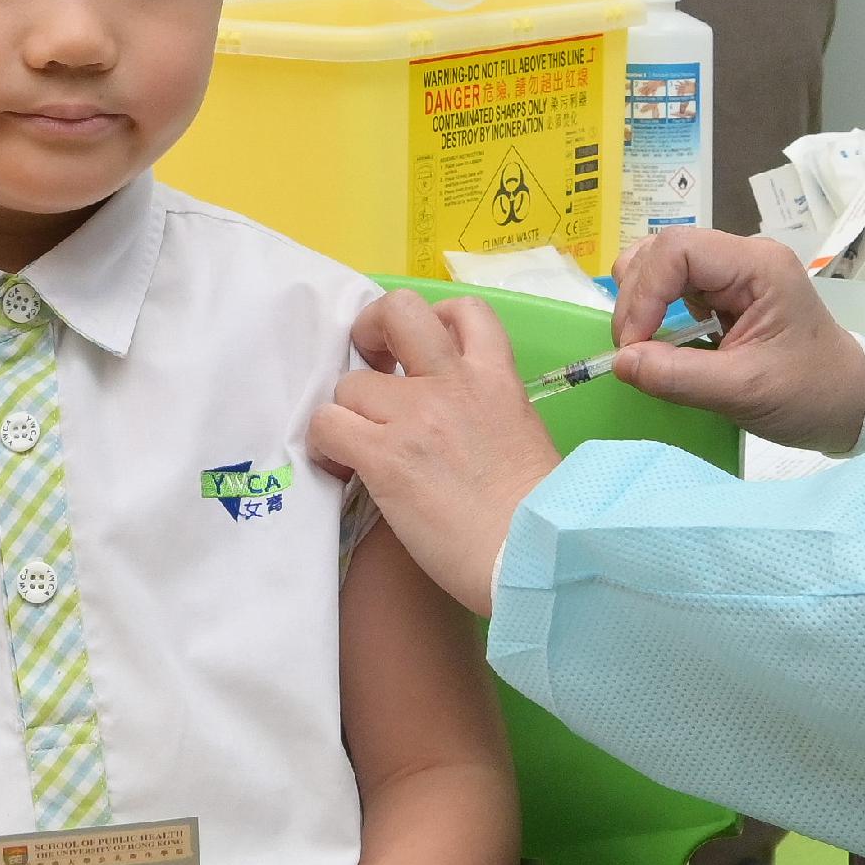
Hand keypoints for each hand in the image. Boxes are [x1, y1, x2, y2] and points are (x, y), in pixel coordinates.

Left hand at [311, 291, 560, 616]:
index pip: (465, 310)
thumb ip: (487, 411)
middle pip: (398, 311)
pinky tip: (341, 467)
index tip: (424, 350)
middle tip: (372, 366)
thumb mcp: (523, 435)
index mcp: (496, 378)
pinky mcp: (384, 458)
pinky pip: (328, 426)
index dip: (435, 317)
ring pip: (349, 384)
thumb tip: (452, 422)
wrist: (534, 554)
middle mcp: (453, 383)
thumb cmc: (540, 513)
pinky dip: (325, 445)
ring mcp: (415, 417)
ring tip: (354, 445)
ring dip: (347, 413)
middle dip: (372, 328)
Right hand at [610, 229, 864, 453]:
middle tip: (632, 350)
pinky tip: (663, 341)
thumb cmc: (810, 394)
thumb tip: (620, 362)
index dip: (644, 294)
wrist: (850, 404)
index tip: (632, 346)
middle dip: (637, 298)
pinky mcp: (724, 292)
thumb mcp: (744, 391)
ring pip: (661, 263)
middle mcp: (743, 257)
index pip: (678, 250)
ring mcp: (733, 272)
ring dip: (641, 300)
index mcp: (758, 265)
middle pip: (663, 250)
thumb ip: (679, 377)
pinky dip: (654, 310)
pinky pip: (673, 286)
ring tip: (642, 343)